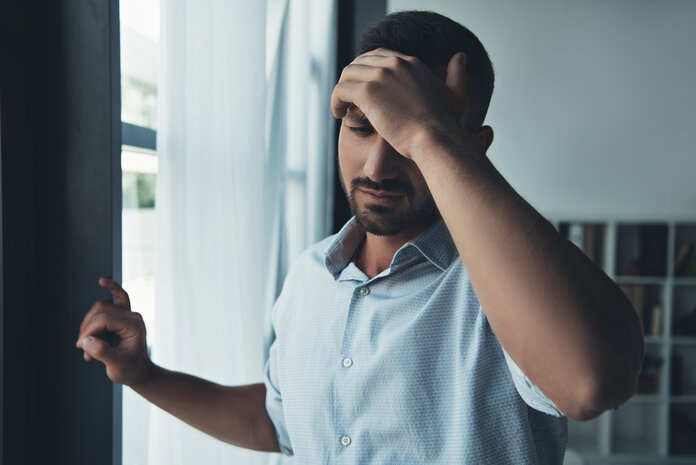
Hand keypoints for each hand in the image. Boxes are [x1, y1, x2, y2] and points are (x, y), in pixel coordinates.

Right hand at [76, 278, 152, 385]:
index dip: (89, 330)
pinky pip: (119, 295)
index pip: (104, 318)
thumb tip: (85, 340)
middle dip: (87, 328)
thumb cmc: (130, 370)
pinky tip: (101, 282)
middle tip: (84, 348)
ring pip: (100, 307)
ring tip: (88, 346)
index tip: (82, 346)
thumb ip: (102, 353)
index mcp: (133, 325)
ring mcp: (129, 313)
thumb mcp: (117, 367)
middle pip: (100, 310)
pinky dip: (111, 288)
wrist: (137, 371)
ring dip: (89, 324)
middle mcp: (132, 316)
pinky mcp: (124, 314)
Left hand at [331, 48, 467, 159]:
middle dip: (352, 78)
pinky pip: (340, 90)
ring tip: (342, 107)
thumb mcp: (455, 94)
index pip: (380, 55)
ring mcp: (380, 75)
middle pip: (360, 62)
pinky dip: (336, 101)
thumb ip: (457, 74)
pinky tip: (339, 114)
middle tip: (349, 98)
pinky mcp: (368, 92)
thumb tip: (461, 56)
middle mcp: (395, 63)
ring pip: (347, 74)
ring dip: (342, 90)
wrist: (435, 139)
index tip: (363, 88)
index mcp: (411, 63)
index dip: (367, 70)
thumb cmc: (445, 126)